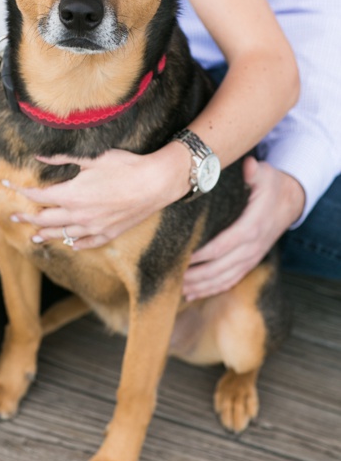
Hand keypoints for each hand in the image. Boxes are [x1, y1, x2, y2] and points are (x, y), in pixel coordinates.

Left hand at [16, 146, 186, 249]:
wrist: (157, 183)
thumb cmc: (124, 166)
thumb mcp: (91, 158)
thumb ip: (61, 158)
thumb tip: (38, 157)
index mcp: (70, 195)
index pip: (37, 196)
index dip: (20, 191)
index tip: (7, 186)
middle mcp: (78, 215)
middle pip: (45, 220)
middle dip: (27, 218)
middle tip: (14, 218)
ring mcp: (94, 227)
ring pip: (63, 235)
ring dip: (47, 235)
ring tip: (34, 237)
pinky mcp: (109, 233)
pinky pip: (88, 243)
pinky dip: (76, 244)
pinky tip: (71, 245)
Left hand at [184, 158, 303, 299]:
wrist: (289, 201)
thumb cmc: (270, 186)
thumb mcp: (265, 175)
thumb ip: (254, 172)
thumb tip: (249, 165)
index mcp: (253, 226)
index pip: (226, 244)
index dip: (205, 253)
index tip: (184, 257)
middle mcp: (252, 246)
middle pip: (221, 266)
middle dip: (197, 274)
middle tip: (171, 276)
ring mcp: (251, 257)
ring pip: (224, 278)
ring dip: (201, 286)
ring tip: (177, 288)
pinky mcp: (248, 263)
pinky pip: (230, 281)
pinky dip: (211, 290)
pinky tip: (191, 295)